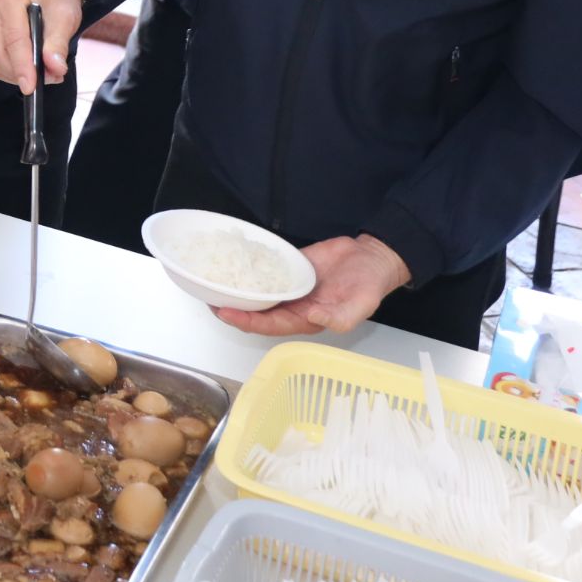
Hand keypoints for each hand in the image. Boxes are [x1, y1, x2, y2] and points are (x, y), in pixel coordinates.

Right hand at [0, 0, 84, 93]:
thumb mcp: (66, 17)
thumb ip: (58, 43)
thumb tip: (55, 69)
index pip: (14, 39)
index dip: (22, 66)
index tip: (31, 87)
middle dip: (18, 73)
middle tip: (47, 80)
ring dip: (16, 75)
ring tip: (44, 74)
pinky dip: (12, 71)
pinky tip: (30, 69)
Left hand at [216, 234, 409, 336]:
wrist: (372, 257)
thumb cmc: (369, 285)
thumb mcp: (362, 304)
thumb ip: (339, 317)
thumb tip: (312, 318)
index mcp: (307, 320)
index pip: (271, 325)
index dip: (247, 321)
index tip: (226, 313)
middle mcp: (293, 306)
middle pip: (257, 312)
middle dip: (233, 309)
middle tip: (209, 300)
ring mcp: (290, 287)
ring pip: (258, 293)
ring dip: (237, 293)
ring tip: (211, 285)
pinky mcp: (289, 267)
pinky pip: (265, 271)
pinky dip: (249, 271)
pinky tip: (231, 265)